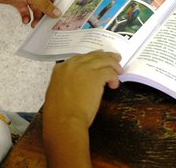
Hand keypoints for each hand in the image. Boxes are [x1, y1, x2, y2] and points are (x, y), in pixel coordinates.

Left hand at [0, 0, 60, 27]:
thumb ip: (44, 4)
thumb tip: (56, 11)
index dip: (58, 6)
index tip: (59, 16)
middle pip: (45, 5)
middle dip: (45, 15)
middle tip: (45, 23)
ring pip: (35, 10)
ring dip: (35, 17)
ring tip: (34, 24)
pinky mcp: (17, 1)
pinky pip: (25, 11)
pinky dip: (26, 17)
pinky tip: (25, 20)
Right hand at [42, 51, 122, 166]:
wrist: (64, 119)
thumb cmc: (59, 112)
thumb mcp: (56, 91)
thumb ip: (65, 81)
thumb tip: (75, 82)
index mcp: (61, 68)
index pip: (80, 58)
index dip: (92, 58)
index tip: (100, 60)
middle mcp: (72, 65)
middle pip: (93, 56)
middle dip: (106, 57)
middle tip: (115, 59)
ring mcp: (84, 69)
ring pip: (104, 60)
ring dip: (114, 65)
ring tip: (119, 70)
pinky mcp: (96, 76)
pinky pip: (109, 72)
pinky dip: (114, 77)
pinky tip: (114, 84)